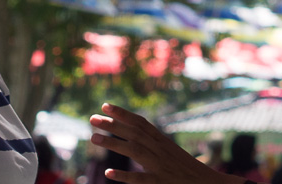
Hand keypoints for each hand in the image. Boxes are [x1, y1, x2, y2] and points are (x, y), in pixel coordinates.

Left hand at [89, 103, 238, 183]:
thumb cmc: (190, 171)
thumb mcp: (172, 153)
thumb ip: (156, 145)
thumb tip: (138, 136)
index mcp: (163, 142)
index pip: (141, 123)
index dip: (123, 114)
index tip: (105, 106)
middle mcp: (161, 150)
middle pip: (134, 133)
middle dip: (113, 124)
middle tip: (92, 118)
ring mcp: (161, 166)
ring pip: (135, 151)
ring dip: (114, 143)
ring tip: (93, 138)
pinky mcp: (163, 182)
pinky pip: (142, 179)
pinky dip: (125, 175)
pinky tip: (109, 172)